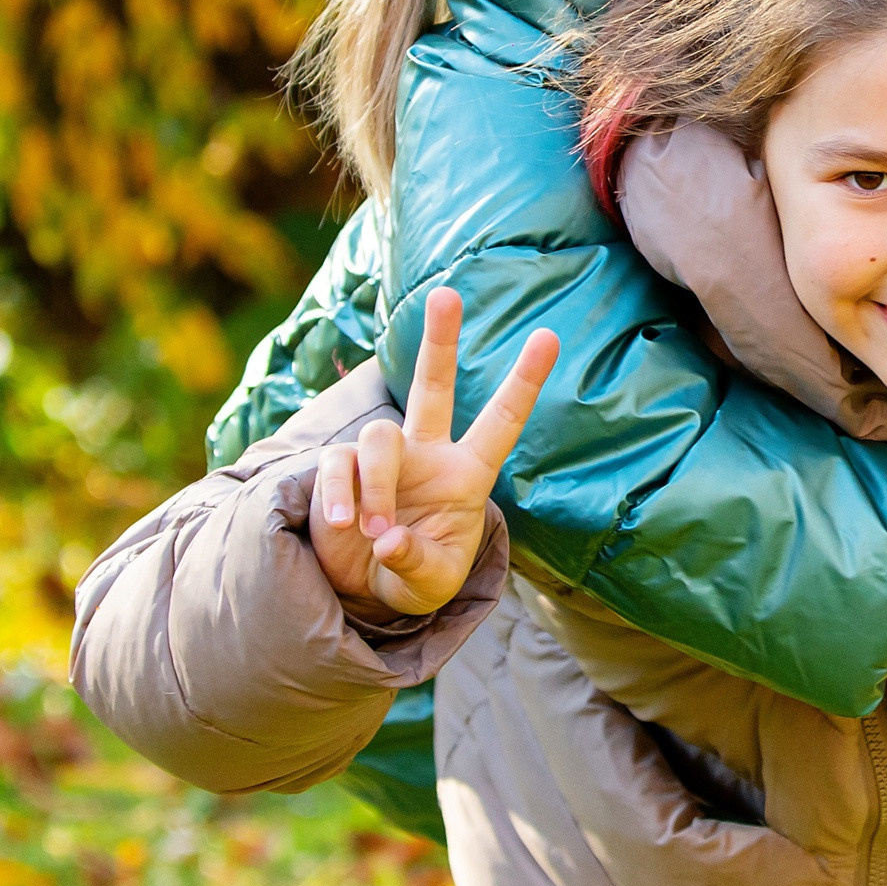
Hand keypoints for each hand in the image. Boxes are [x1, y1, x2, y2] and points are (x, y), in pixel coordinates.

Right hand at [311, 288, 558, 617]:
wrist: (363, 591)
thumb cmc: (413, 578)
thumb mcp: (430, 584)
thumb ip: (416, 563)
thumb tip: (387, 539)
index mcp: (466, 475)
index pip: (501, 422)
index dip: (524, 382)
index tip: (549, 336)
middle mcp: (427, 455)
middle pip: (433, 386)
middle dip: (440, 341)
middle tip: (446, 294)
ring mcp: (382, 458)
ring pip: (379, 438)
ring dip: (377, 485)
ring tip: (373, 533)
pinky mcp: (339, 468)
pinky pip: (337, 465)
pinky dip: (339, 494)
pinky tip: (344, 525)